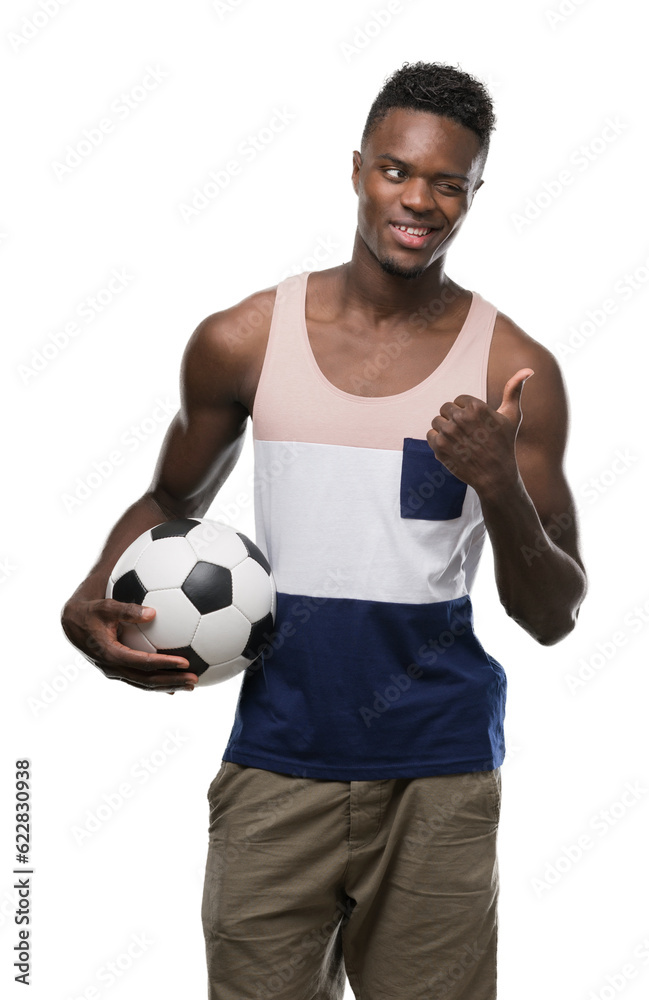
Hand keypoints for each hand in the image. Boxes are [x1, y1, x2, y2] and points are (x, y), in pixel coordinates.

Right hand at [61, 597, 198, 692]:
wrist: (72, 624)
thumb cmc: (90, 611)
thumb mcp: (105, 606)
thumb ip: (127, 609)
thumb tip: (153, 612)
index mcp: (110, 654)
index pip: (142, 663)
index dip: (164, 663)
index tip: (185, 662)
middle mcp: (112, 668)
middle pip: (146, 680)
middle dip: (171, 681)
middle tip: (194, 680)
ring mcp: (114, 672)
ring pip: (144, 684)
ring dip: (168, 686)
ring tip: (191, 685)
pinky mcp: (117, 671)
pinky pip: (140, 680)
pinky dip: (157, 683)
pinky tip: (175, 684)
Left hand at [426, 368, 533, 495]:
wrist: (495, 476)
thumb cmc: (505, 445)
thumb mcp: (512, 416)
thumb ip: (514, 390)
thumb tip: (528, 369)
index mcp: (476, 407)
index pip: (459, 399)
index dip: (466, 411)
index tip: (476, 424)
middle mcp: (460, 418)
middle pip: (446, 408)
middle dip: (454, 418)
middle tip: (467, 434)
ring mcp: (448, 433)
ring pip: (437, 421)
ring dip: (445, 429)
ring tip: (460, 441)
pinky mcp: (439, 447)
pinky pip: (430, 435)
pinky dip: (437, 441)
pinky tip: (452, 448)